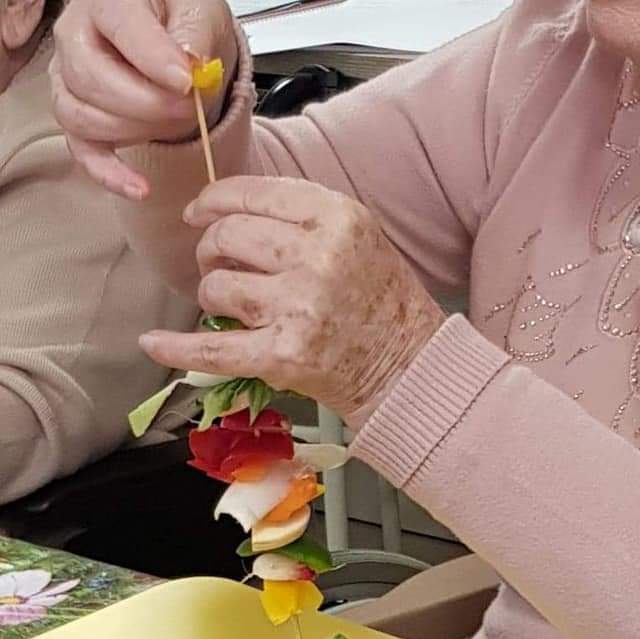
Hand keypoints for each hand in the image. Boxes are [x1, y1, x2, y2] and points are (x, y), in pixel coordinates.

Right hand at [50, 0, 237, 198]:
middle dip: (148, 104)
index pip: (118, 25)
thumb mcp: (202, 13)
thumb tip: (189, 65)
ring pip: (83, 116)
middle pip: (91, 78)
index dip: (152, 58)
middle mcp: (77, 37)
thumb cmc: (183, 23)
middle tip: (189, 108)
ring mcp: (71, 80)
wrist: (178, 49)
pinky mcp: (81, 120)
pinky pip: (83, 152)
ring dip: (135, 132)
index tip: (185, 82)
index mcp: (108, 1)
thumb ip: (195, 35)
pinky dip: (111, 174)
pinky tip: (139, 186)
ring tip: (175, 125)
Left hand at [139, 176, 446, 427]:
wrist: (409, 366)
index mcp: (336, 218)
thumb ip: (301, 215)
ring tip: (230, 307)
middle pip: (225, 237)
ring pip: (216, 288)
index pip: (250, 194)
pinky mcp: (283, 356)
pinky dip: (176, 348)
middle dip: (209, 251)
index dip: (212, 201)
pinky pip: (212, 347)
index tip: (197, 212)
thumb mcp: (357, 236)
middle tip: (217, 266)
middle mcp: (316, 257)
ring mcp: (299, 308)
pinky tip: (153, 344)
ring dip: (211, 296)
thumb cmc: (383, 300)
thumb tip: (224, 208)